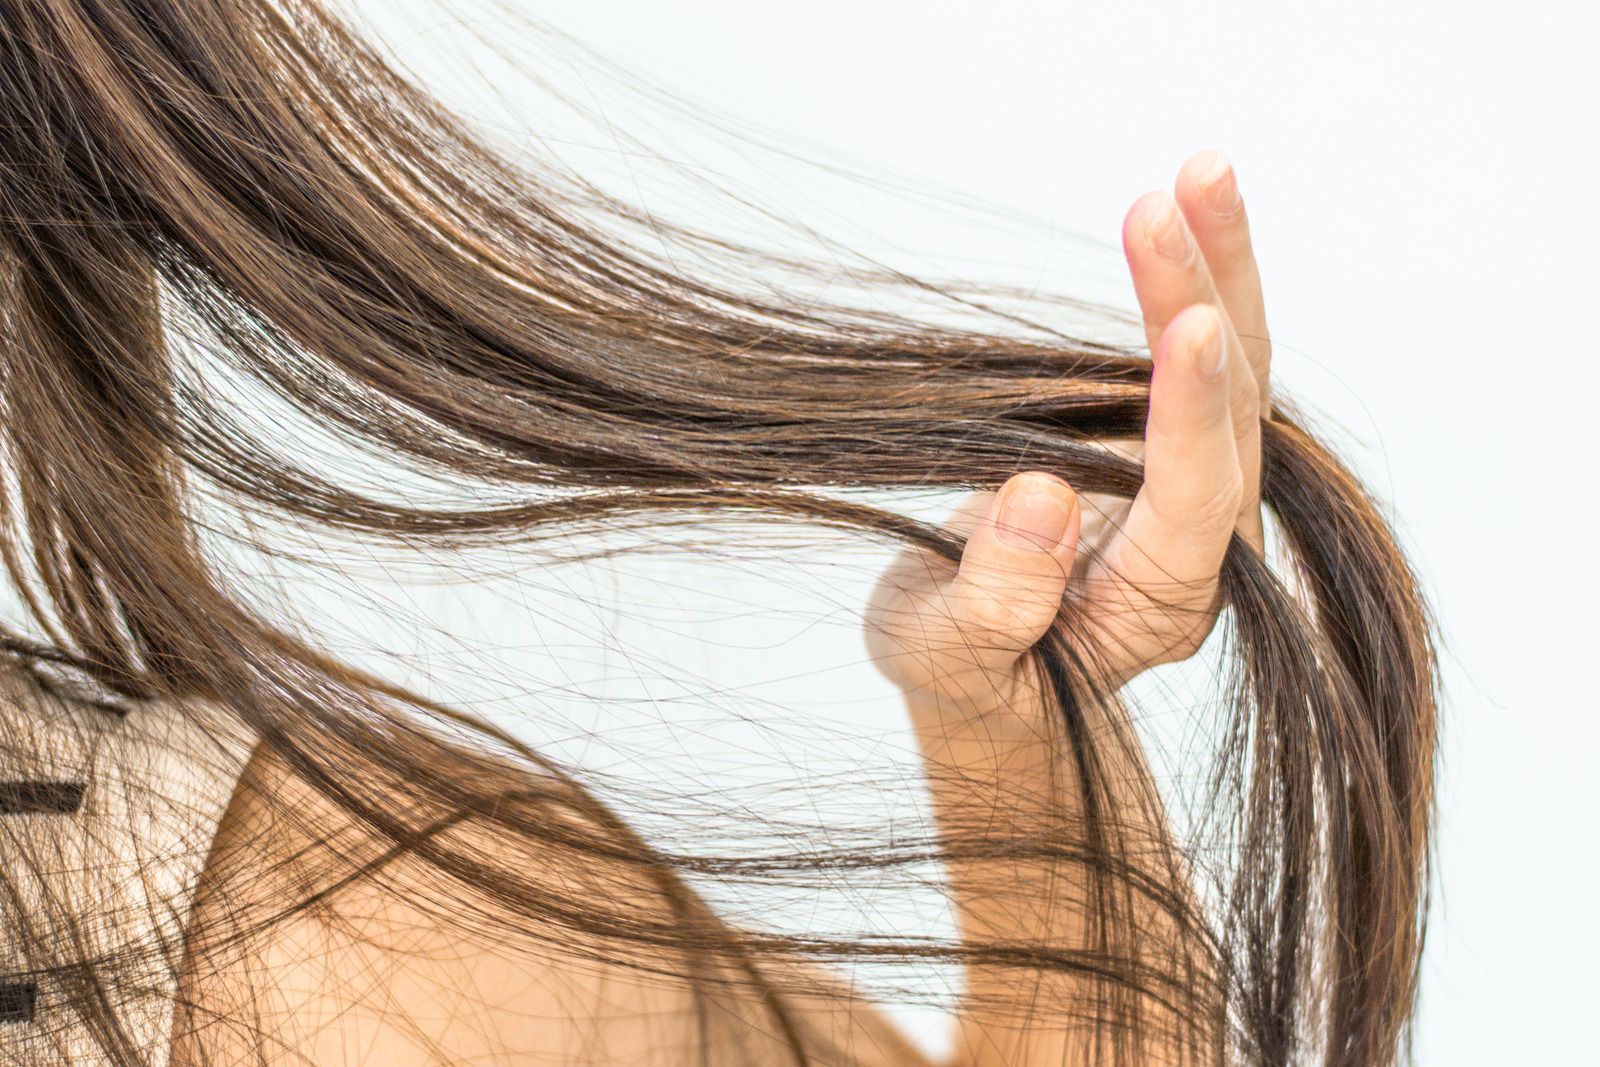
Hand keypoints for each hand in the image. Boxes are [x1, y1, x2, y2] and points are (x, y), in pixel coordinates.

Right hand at [866, 150, 1269, 723]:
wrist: (1001, 687)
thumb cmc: (968, 679)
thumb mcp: (948, 661)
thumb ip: (993, 606)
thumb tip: (1043, 496)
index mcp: (1160, 607)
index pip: (1193, 502)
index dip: (1191, 415)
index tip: (1188, 325)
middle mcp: (1204, 546)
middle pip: (1233, 416)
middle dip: (1204, 302)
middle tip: (1173, 196)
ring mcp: (1196, 493)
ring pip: (1235, 374)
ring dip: (1218, 272)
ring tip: (1199, 172)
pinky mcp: (1171, 450)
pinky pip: (1198, 363)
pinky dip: (1192, 286)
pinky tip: (1177, 212)